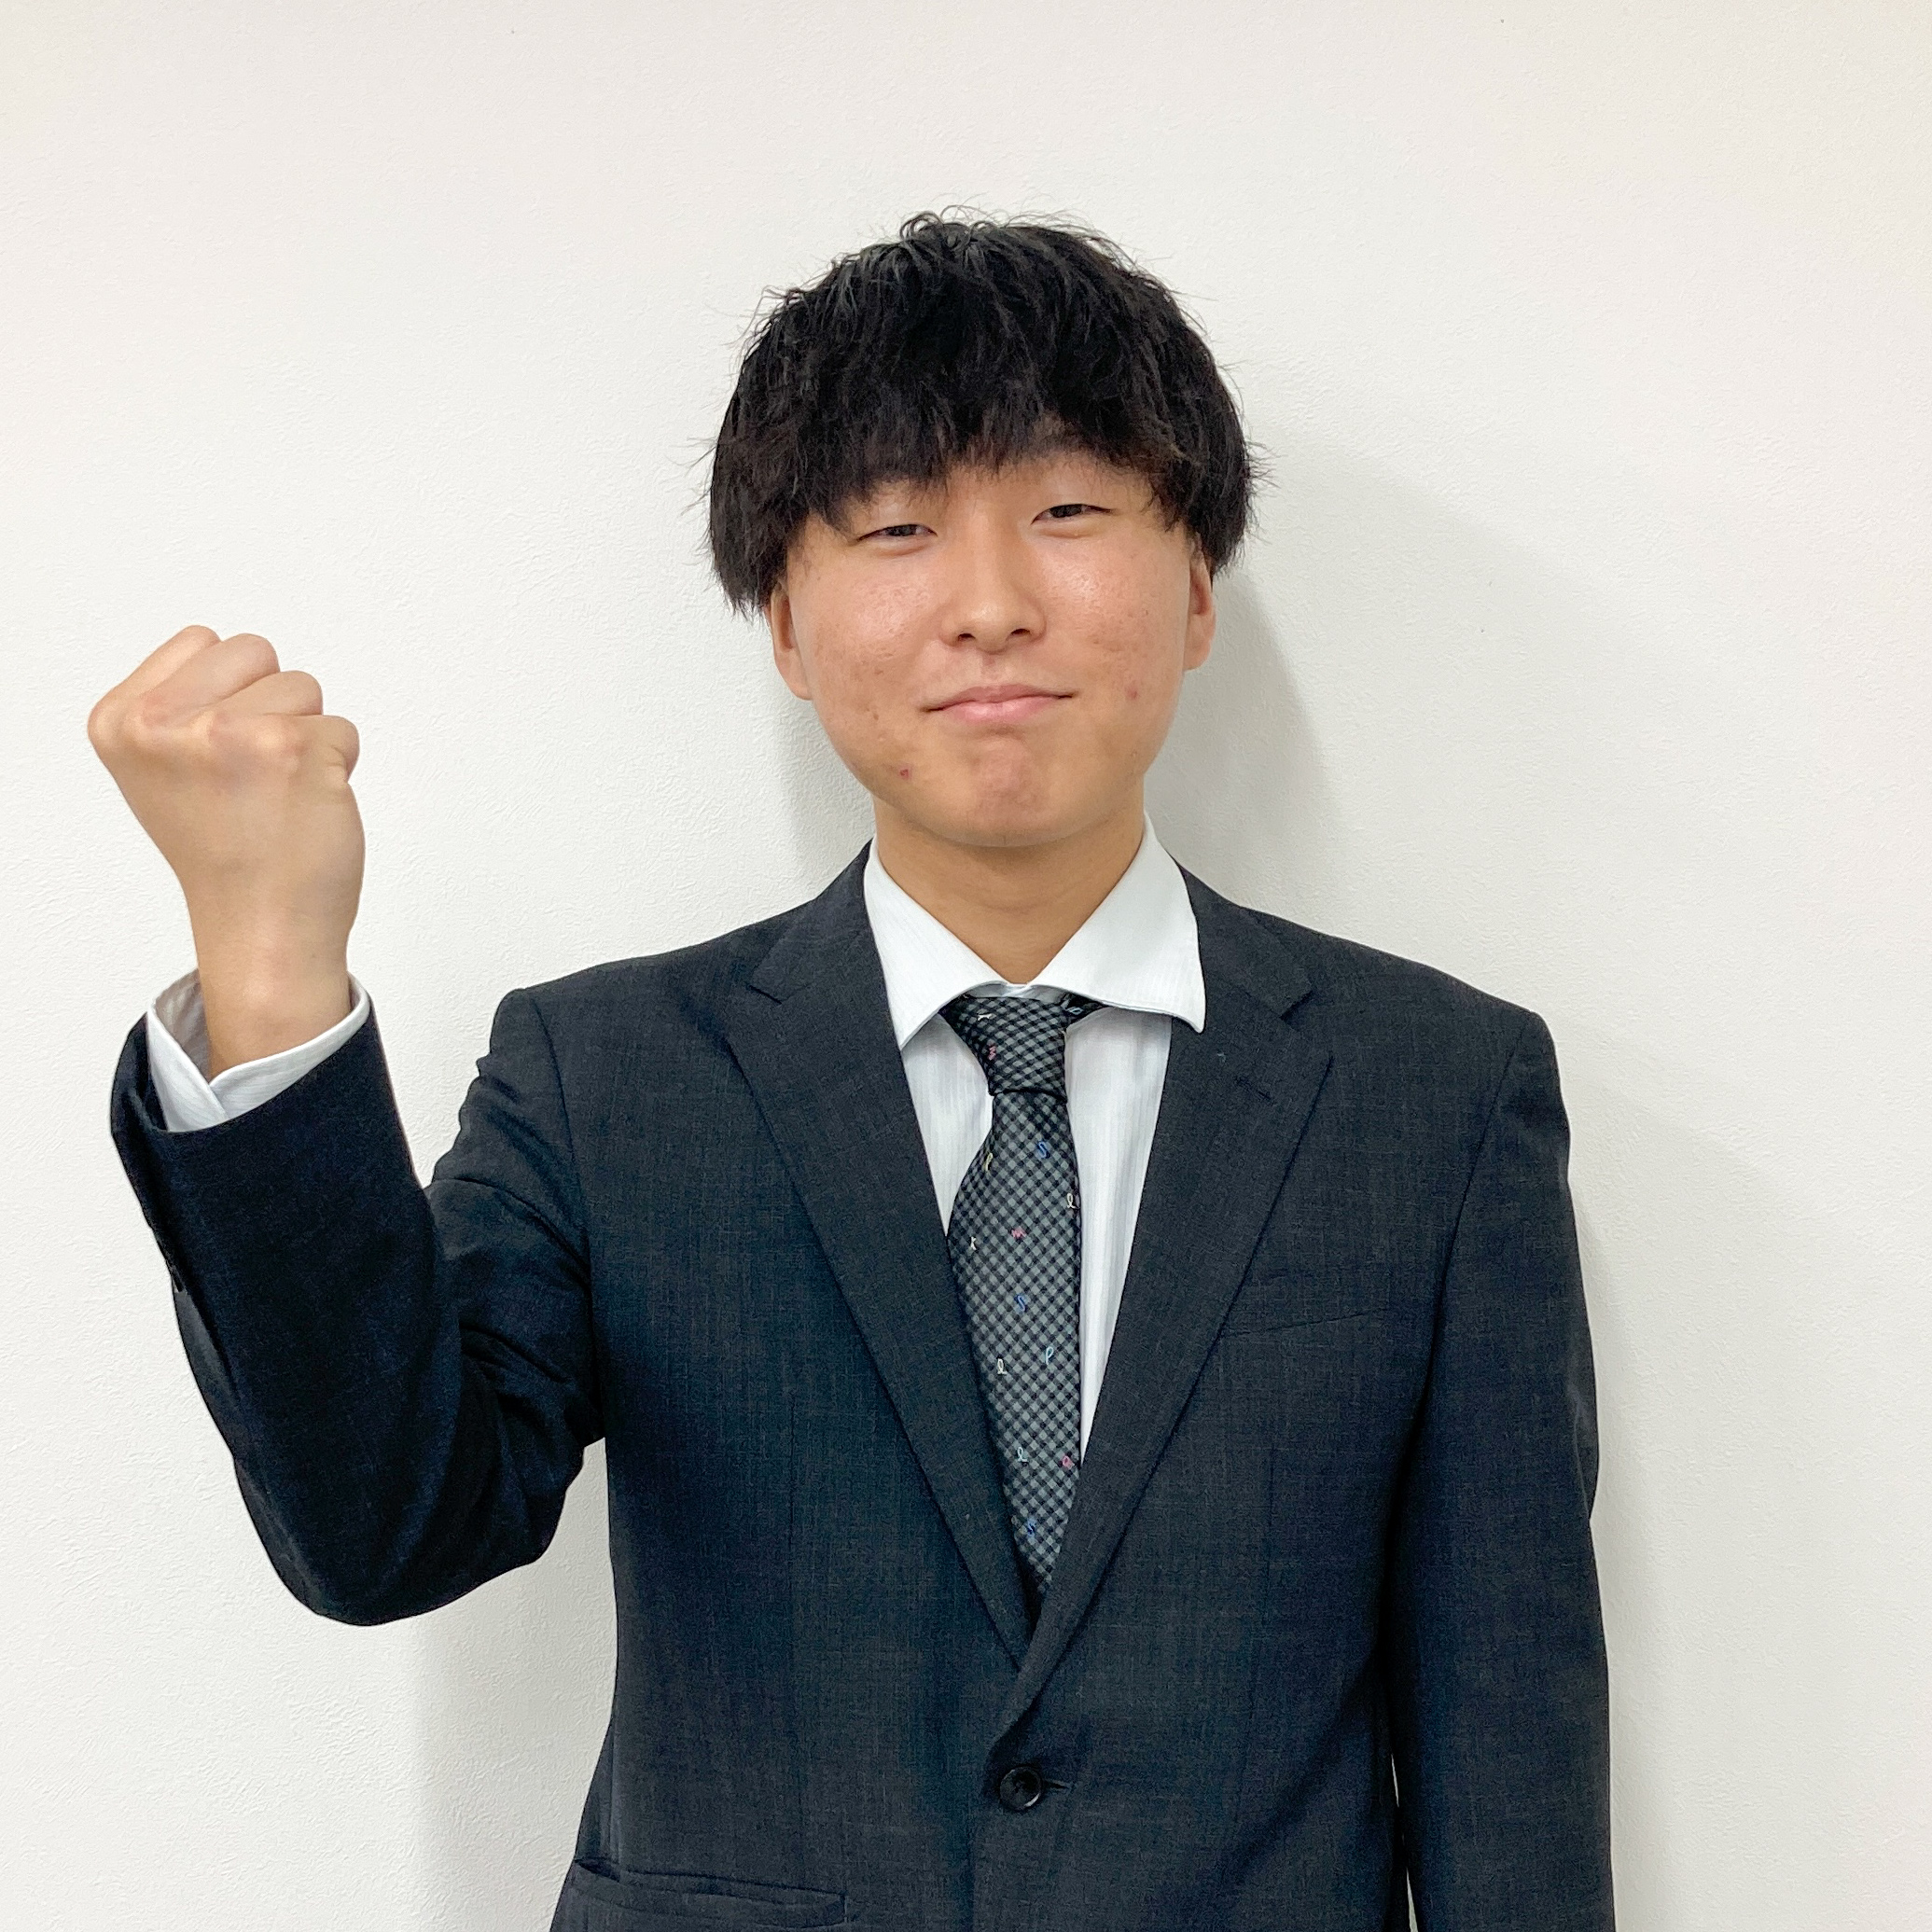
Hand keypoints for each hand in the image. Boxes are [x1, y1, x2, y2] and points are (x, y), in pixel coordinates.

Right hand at [89, 626, 364, 1074]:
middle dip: (270, 704)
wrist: (260, 926)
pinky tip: (306, 807)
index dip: (229, 692)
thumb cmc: (225, 853)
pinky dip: (339, 764)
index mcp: (121, 720)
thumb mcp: (159, 768)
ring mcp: (228, 734)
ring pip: (303, 686)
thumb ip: (176, 706)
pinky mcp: (293, 750)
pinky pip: (342, 728)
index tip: (218, 757)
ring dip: (306, 735)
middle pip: (255, 652)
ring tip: (277, 793)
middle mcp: (164, 724)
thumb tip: (223, 655)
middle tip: (254, 776)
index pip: (204, 642)